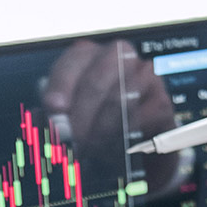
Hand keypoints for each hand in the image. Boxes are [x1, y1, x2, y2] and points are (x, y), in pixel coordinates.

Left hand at [42, 39, 176, 184]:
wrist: (134, 144)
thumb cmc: (96, 124)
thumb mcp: (71, 117)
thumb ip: (56, 116)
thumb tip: (45, 122)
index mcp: (89, 56)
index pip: (73, 61)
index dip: (61, 86)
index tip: (53, 110)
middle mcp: (118, 57)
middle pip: (96, 81)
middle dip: (80, 115)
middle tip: (71, 141)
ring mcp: (143, 76)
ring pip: (120, 99)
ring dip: (100, 130)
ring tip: (88, 150)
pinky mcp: (161, 101)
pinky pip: (142, 117)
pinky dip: (124, 136)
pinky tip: (111, 151)